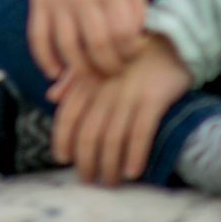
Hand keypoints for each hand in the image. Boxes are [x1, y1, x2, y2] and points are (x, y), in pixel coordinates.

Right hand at [28, 0, 147, 81]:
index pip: (123, 35)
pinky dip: (45, 60)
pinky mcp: (39, 0)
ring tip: (92, 78)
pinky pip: (38, 37)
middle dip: (109, 68)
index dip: (130, 53)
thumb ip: (137, 11)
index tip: (132, 56)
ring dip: (81, 71)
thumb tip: (136, 46)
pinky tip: (56, 72)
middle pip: (97, 46)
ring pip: (68, 47)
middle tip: (114, 72)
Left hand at [48, 34, 192, 185]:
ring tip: (110, 182)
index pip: (68, 115)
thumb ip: (73, 79)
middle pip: (89, 134)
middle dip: (86, 161)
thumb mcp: (97, 59)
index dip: (62, 140)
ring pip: (112, 139)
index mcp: (87, 78)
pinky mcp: (153, 99)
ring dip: (109, 166)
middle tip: (87, 179)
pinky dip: (134, 155)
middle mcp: (104, 88)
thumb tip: (51, 96)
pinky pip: (140, 133)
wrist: (169, 39)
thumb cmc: (129, 54)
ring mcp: (128, 94)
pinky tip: (132, 171)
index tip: (62, 158)